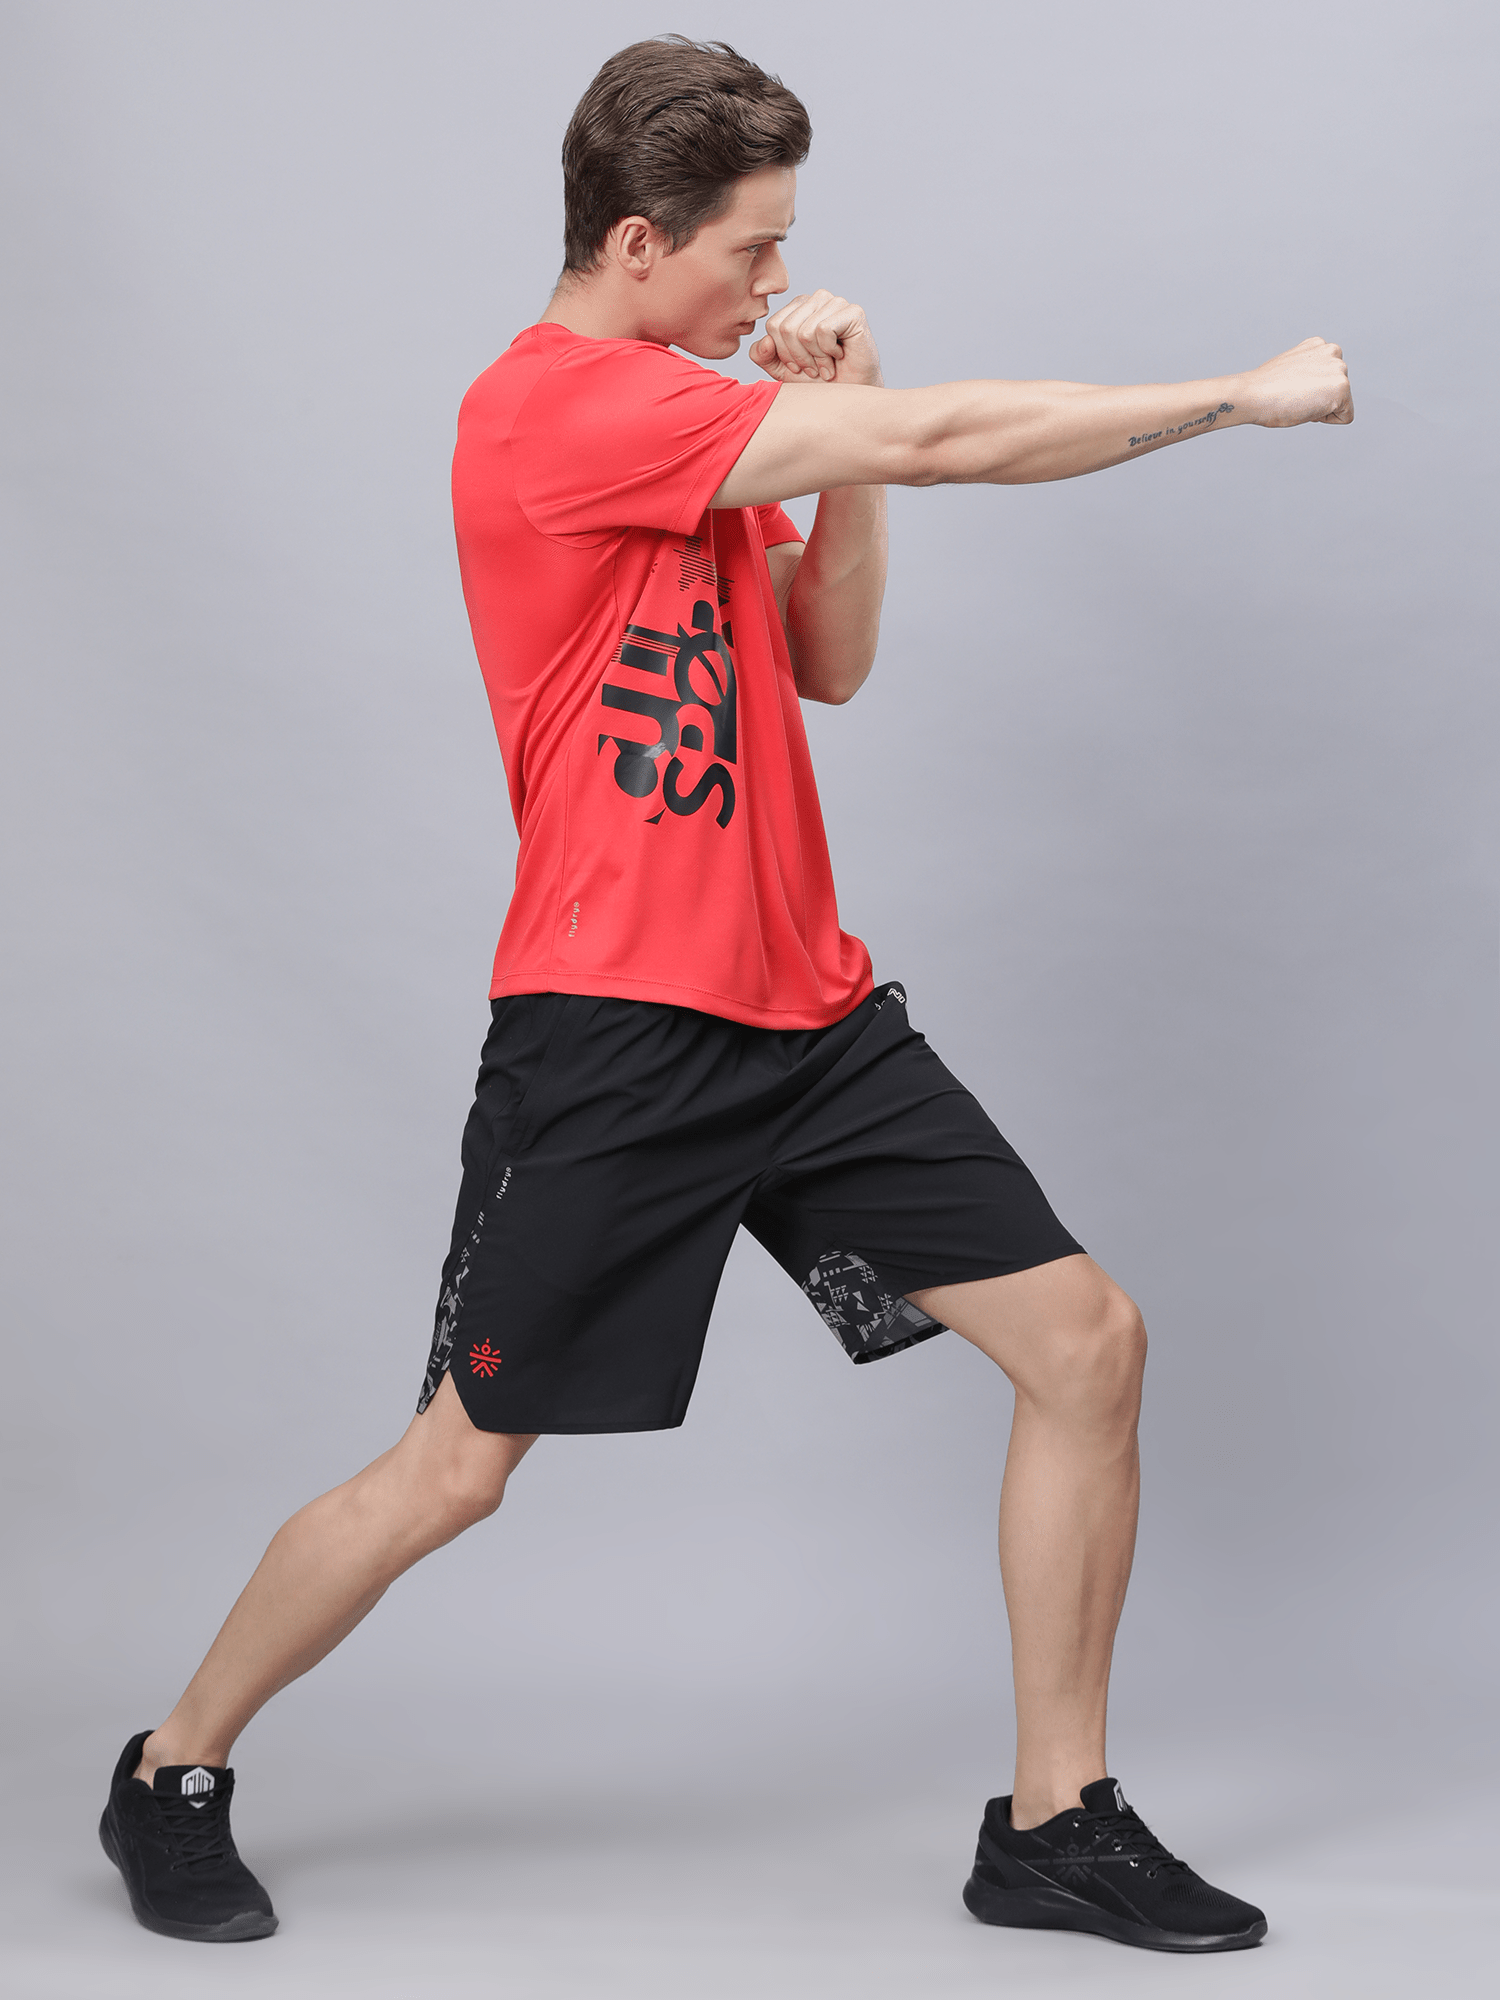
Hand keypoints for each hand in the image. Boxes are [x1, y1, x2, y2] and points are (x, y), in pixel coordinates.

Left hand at [750, 291, 883, 387]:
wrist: (847, 395)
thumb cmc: (817, 380)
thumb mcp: (780, 369)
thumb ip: (762, 354)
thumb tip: (766, 340)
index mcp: (798, 306)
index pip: (773, 325)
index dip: (783, 354)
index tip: (800, 366)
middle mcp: (817, 299)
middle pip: (786, 328)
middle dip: (798, 357)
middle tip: (814, 368)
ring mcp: (836, 303)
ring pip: (804, 331)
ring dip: (815, 357)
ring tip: (827, 364)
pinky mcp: (854, 312)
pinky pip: (824, 330)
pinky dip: (829, 351)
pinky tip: (839, 355)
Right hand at [1243, 336, 1353, 427]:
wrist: (1252, 394)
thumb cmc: (1263, 389)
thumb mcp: (1288, 371)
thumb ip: (1306, 371)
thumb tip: (1310, 385)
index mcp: (1318, 345)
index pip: (1327, 379)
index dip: (1309, 392)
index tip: (1290, 388)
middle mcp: (1333, 351)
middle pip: (1337, 390)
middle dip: (1318, 399)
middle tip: (1293, 395)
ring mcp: (1339, 368)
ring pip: (1341, 403)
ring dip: (1321, 408)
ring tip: (1299, 399)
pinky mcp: (1342, 387)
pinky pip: (1345, 417)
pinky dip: (1327, 420)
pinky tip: (1307, 408)